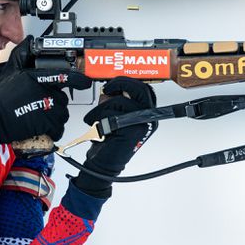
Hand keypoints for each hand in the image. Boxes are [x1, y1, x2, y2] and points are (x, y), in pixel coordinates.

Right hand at [0, 38, 91, 152]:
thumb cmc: (0, 98)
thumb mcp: (10, 70)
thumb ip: (22, 54)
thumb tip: (29, 41)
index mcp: (40, 78)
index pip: (67, 76)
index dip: (79, 79)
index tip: (84, 81)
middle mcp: (47, 92)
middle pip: (63, 98)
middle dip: (54, 103)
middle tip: (39, 105)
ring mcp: (49, 109)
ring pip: (61, 114)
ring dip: (53, 117)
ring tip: (37, 116)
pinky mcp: (48, 124)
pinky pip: (57, 128)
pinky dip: (51, 130)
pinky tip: (40, 127)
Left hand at [72, 77, 157, 195]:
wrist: (104, 163)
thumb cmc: (109, 141)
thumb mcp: (116, 116)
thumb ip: (119, 101)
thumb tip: (112, 85)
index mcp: (147, 114)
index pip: (144, 90)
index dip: (129, 82)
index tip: (114, 83)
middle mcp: (148, 119)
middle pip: (140, 90)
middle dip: (120, 84)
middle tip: (107, 89)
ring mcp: (141, 125)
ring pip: (120, 101)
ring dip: (102, 107)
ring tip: (96, 118)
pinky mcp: (131, 131)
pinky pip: (112, 114)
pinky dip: (100, 118)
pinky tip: (98, 127)